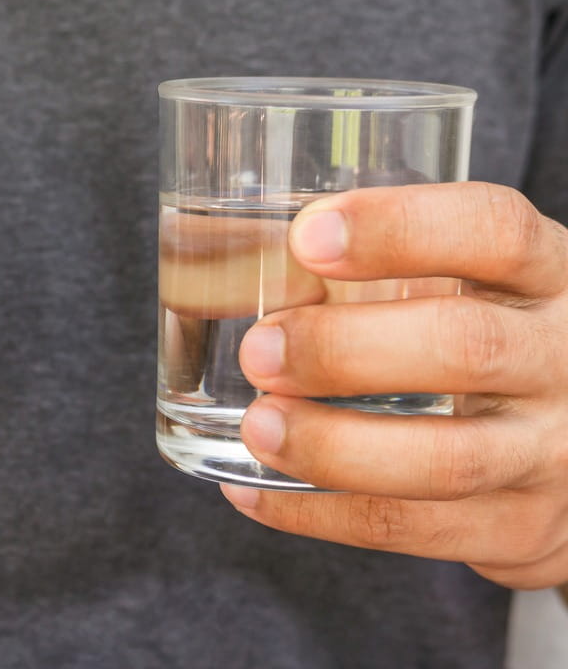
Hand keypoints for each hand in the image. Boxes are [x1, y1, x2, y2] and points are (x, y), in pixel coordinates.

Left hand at [221, 182, 567, 588]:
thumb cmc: (496, 341)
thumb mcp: (476, 285)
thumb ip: (391, 268)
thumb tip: (226, 252)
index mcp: (548, 276)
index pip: (491, 232)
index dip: (398, 228)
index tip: (305, 235)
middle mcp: (565, 359)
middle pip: (464, 347)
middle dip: (343, 350)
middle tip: (259, 350)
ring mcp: (552, 455)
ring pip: (444, 460)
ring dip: (332, 446)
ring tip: (258, 426)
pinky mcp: (523, 530)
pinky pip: (415, 531)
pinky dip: (320, 515)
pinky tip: (253, 490)